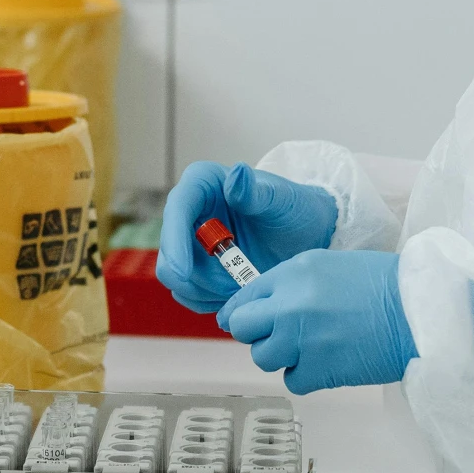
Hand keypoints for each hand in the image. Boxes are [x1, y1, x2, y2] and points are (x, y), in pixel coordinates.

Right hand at [156, 161, 339, 313]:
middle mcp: (188, 213)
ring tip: (243, 285)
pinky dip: (210, 301)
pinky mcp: (196, 268)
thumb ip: (254, 191)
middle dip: (191, 277)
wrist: (306, 235)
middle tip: (226, 289)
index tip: (183, 272)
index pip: (177, 210)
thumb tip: (237, 172)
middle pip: (167, 252)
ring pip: (176, 278)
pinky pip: (189, 294)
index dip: (174, 243)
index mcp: (201, 185)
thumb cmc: (294, 209)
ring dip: (206, 291)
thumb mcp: (279, 200)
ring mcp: (189, 243)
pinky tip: (237, 292)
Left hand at [219, 249, 415, 394]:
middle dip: (256, 333)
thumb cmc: (387, 285)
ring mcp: (301, 340)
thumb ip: (295, 284)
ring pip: (262, 358)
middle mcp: (289, 305)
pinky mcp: (318, 371)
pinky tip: (327, 363)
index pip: (244, 296)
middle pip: (242, 328)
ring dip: (281, 357)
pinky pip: (292, 380)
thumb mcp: (331, 266)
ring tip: (311, 348)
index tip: (241, 321)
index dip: (241, 312)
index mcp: (292, 273)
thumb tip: (268, 305)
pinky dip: (306, 377)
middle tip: (279, 335)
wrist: (422, 312)